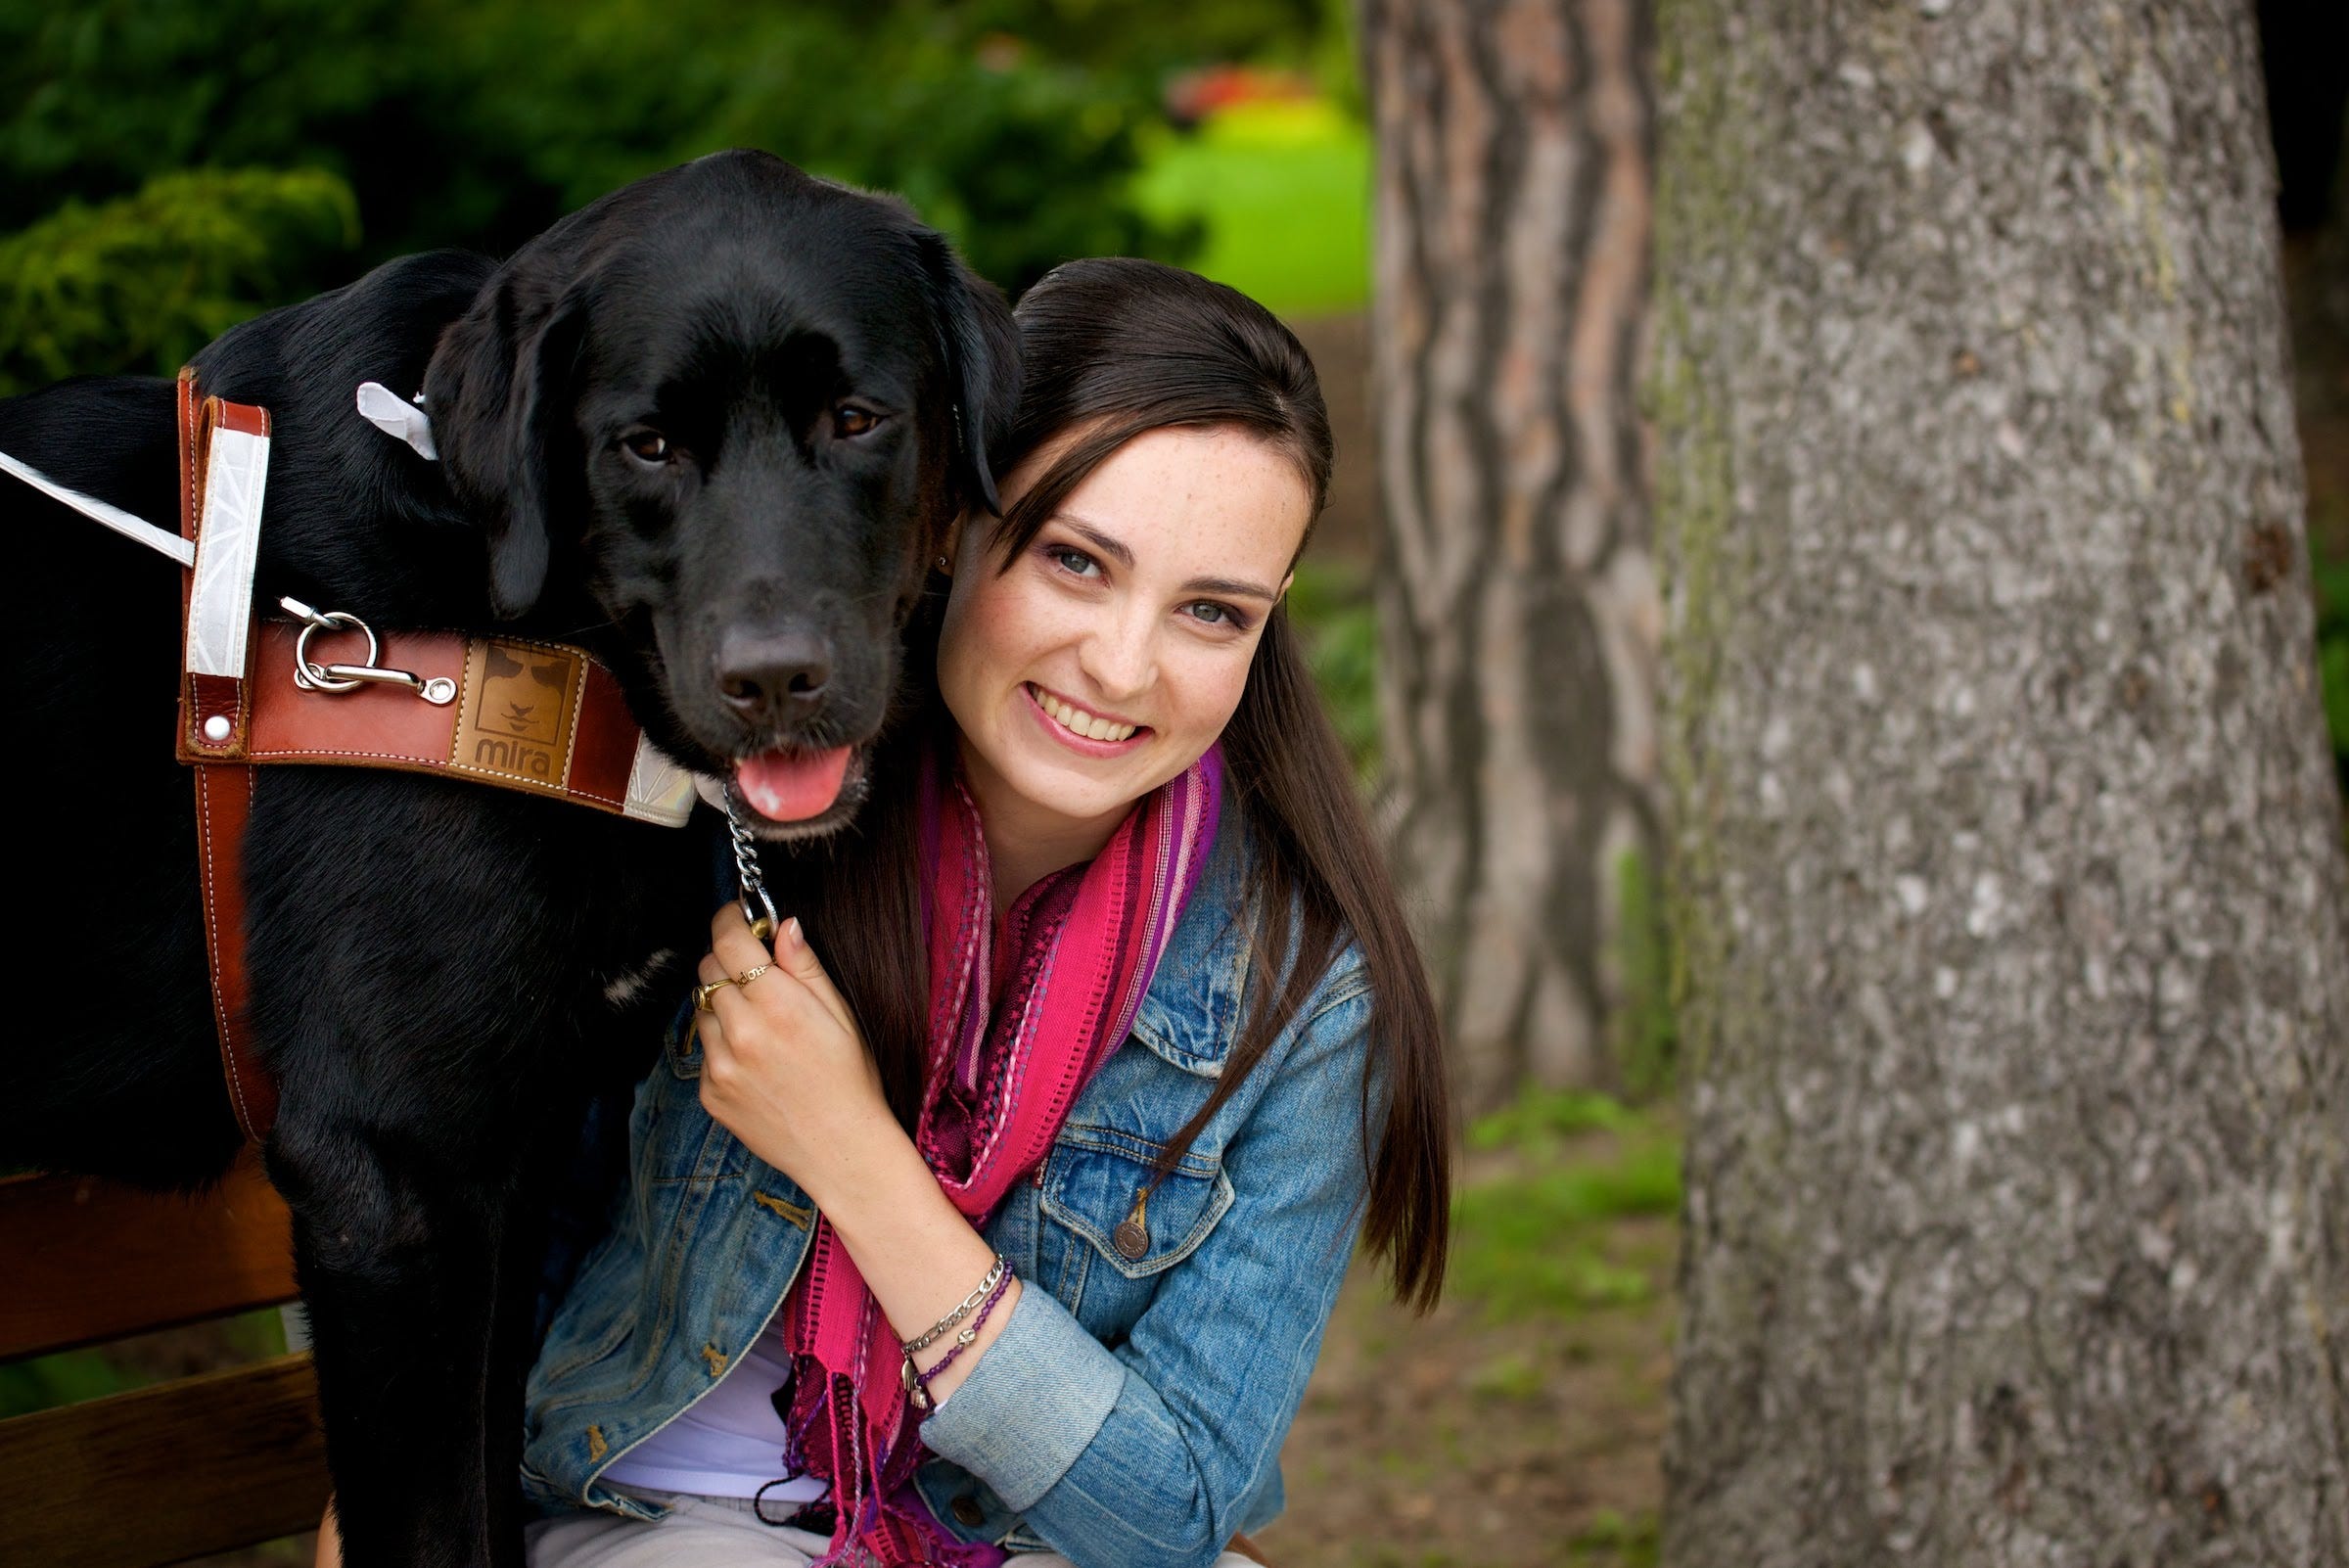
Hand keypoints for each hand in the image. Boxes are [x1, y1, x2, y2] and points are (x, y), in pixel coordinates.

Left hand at [699, 904, 1021, 1407]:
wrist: (842, 1150)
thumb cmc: (850, 1080)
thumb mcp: (840, 1014)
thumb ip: (805, 966)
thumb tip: (783, 925)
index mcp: (778, 1004)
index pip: (727, 940)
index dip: (730, 921)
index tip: (738, 918)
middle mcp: (741, 1031)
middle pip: (708, 970)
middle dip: (728, 963)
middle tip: (757, 975)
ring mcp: (719, 1065)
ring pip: (702, 1009)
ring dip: (724, 1006)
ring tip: (763, 1028)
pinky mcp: (709, 1093)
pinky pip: (705, 1051)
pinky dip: (723, 1046)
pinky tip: (758, 1063)